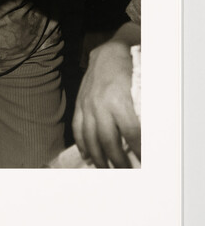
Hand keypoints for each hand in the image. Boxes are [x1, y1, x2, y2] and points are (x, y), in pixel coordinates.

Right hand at [72, 39, 140, 167]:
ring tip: (106, 170)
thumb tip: (149, 133)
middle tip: (125, 173)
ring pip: (90, 138)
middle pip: (109, 141)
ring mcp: (87, 105)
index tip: (143, 162)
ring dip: (98, 158)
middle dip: (117, 161)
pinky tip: (87, 156)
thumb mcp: (139, 86)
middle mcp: (100, 105)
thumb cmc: (129, 68)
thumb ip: (141, 109)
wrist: (108, 52)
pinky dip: (82, 144)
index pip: (131, 133)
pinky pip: (78, 128)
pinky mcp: (79, 104)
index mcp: (119, 100)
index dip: (138, 150)